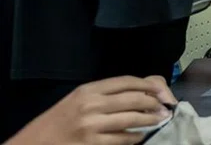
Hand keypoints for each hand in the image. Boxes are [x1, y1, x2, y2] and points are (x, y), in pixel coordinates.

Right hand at [9, 76, 175, 144]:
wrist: (34, 143)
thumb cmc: (59, 120)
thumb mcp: (79, 99)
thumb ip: (105, 94)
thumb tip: (139, 91)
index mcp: (88, 90)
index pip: (126, 81)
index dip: (147, 85)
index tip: (160, 90)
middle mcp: (91, 104)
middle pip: (133, 98)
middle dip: (154, 102)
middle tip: (166, 106)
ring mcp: (92, 125)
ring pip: (132, 119)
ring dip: (150, 119)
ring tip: (160, 119)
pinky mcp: (92, 143)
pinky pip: (122, 139)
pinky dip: (135, 137)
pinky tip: (141, 135)